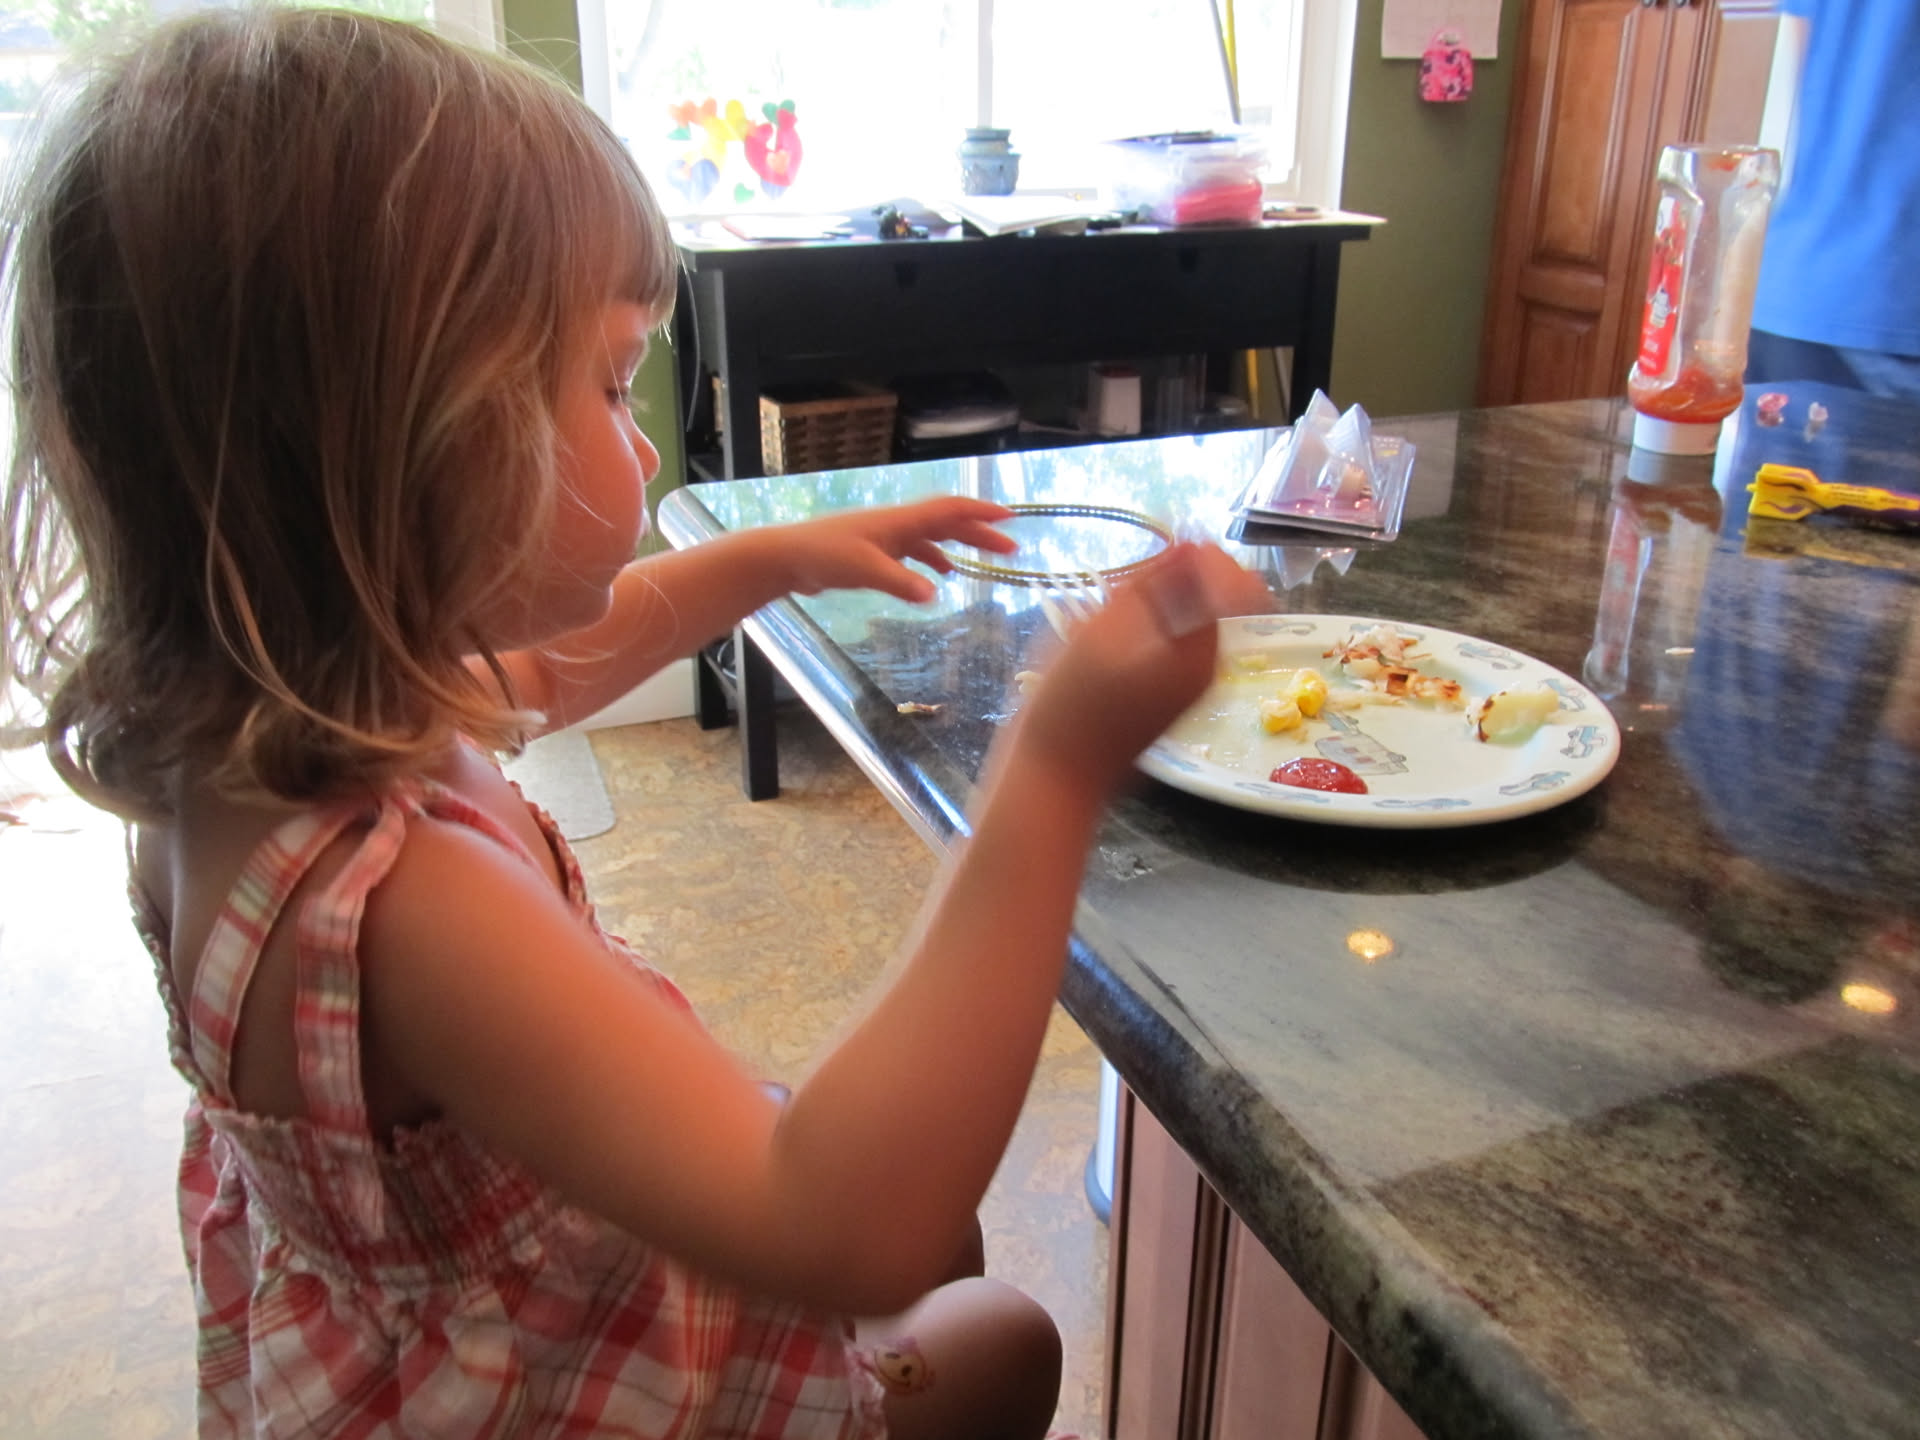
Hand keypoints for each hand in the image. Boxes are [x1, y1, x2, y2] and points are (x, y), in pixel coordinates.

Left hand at [779, 497, 1017, 602]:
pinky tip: (941, 576)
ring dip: (961, 546)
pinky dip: (933, 560)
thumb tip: (935, 594)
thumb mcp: (865, 570)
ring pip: (934, 537)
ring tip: (987, 561)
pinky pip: (915, 552)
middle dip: (981, 533)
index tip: (1011, 518)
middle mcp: (898, 524)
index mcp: (900, 521)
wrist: (787, 558)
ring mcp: (886, 537)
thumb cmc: (824, 556)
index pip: (950, 509)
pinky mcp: (875, 552)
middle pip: (948, 523)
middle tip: (1011, 549)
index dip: (982, 512)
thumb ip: (900, 582)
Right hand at [1012, 543, 1271, 795]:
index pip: (1234, 585)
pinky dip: (1149, 624)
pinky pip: (1172, 643)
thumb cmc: (1071, 705)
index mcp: (1201, 654)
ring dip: (1161, 598)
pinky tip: (1108, 628)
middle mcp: (1204, 670)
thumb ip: (1152, 586)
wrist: (1054, 776)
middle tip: (1140, 574)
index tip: (1169, 544)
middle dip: (1184, 576)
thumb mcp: (1105, 631)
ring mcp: (1185, 685)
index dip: (1207, 556)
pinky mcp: (1163, 695)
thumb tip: (1191, 547)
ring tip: (1115, 601)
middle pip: (1217, 602)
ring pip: (1192, 620)